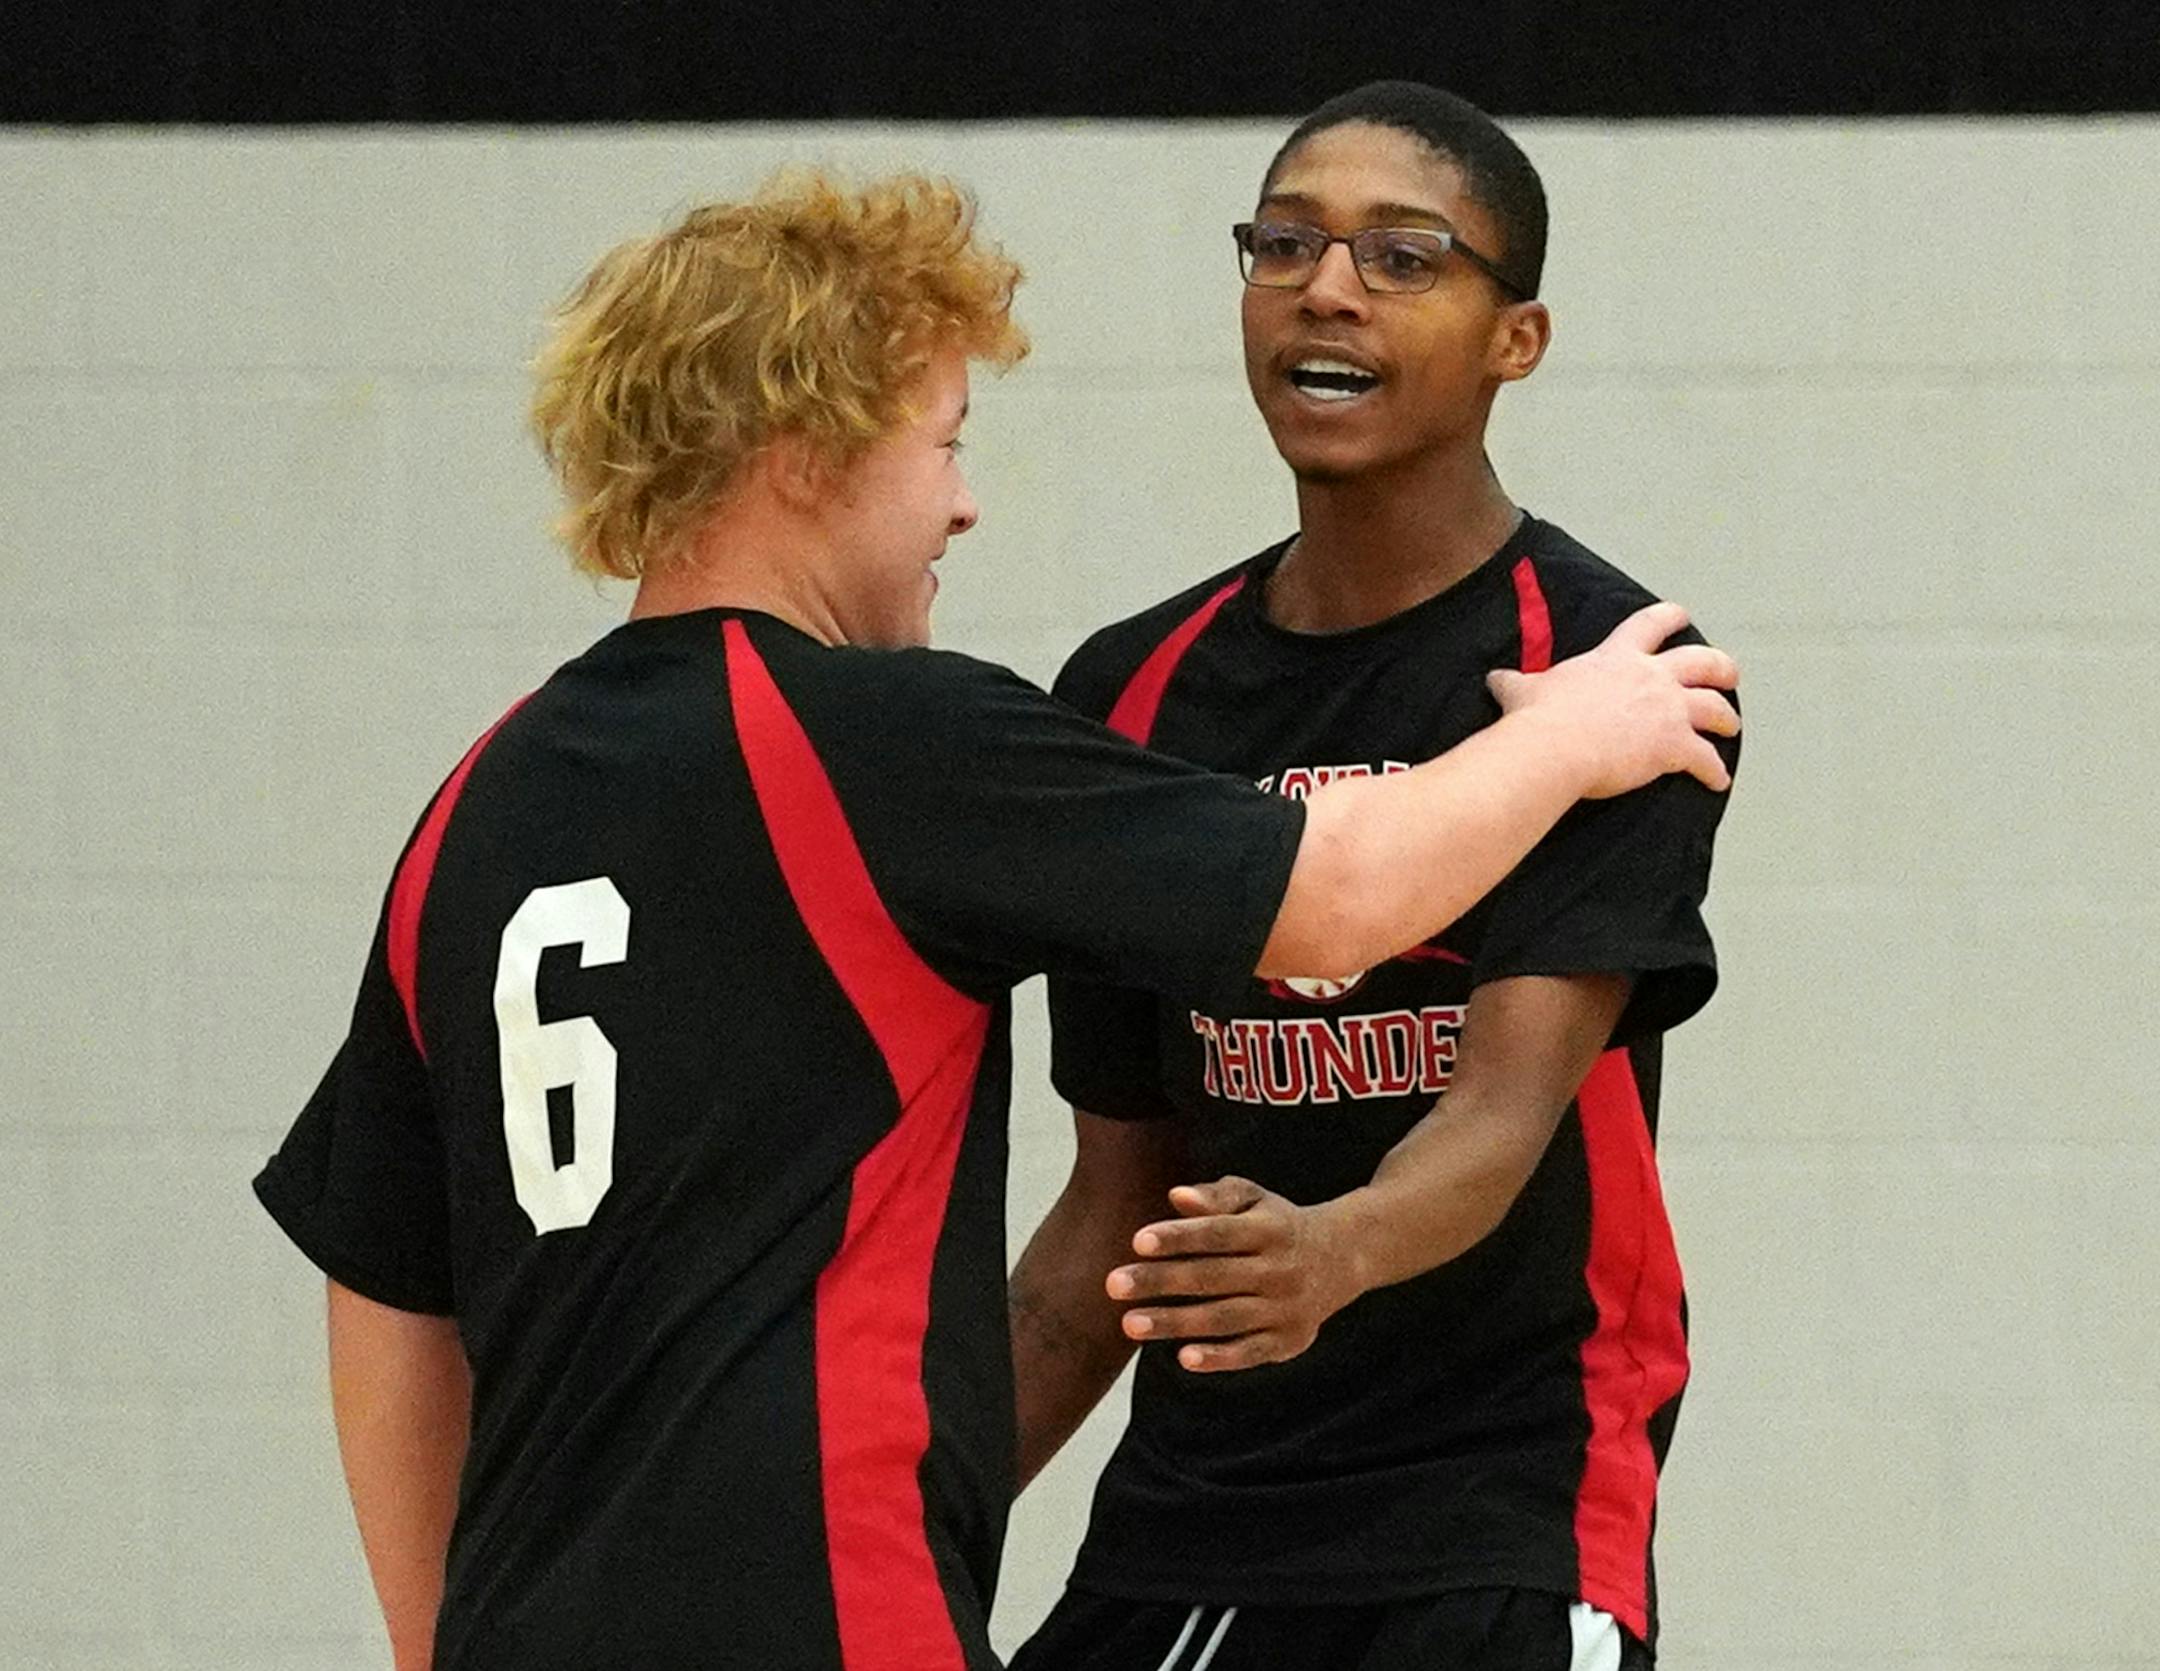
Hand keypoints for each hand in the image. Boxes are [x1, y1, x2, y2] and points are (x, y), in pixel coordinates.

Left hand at [1106, 1177, 1361, 1372]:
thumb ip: (1215, 1197)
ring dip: (1175, 1322)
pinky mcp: (1288, 1341)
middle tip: (1113, 1284)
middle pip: (1213, 1277)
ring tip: (1130, 1323)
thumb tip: (1176, 1196)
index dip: (1179, 1236)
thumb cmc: (1278, 1223)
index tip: (1137, 1241)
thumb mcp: (1255, 1199)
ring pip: (1225, 1318)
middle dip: (1161, 1281)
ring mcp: (1285, 1308)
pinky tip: (1182, 1357)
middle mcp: (1279, 1269)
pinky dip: (1218, 1358)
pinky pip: (1249, 1352)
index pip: (1218, 1233)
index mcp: (1269, 1229)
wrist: (1343, 1257)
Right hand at [1487, 600, 1739, 797]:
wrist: (1555, 745)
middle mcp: (1651, 678)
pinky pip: (1705, 760)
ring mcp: (1668, 711)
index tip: (1680, 615)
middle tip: (1728, 674)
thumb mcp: (1523, 689)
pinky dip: (1715, 772)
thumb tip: (1495, 679)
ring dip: (1726, 718)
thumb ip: (1516, 683)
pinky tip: (1719, 780)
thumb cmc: (1540, 717)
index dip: (1668, 617)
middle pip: (1702, 662)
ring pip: (1714, 709)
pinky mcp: (1674, 746)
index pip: (1649, 625)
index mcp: (1617, 659)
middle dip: (1720, 668)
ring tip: (1731, 725)